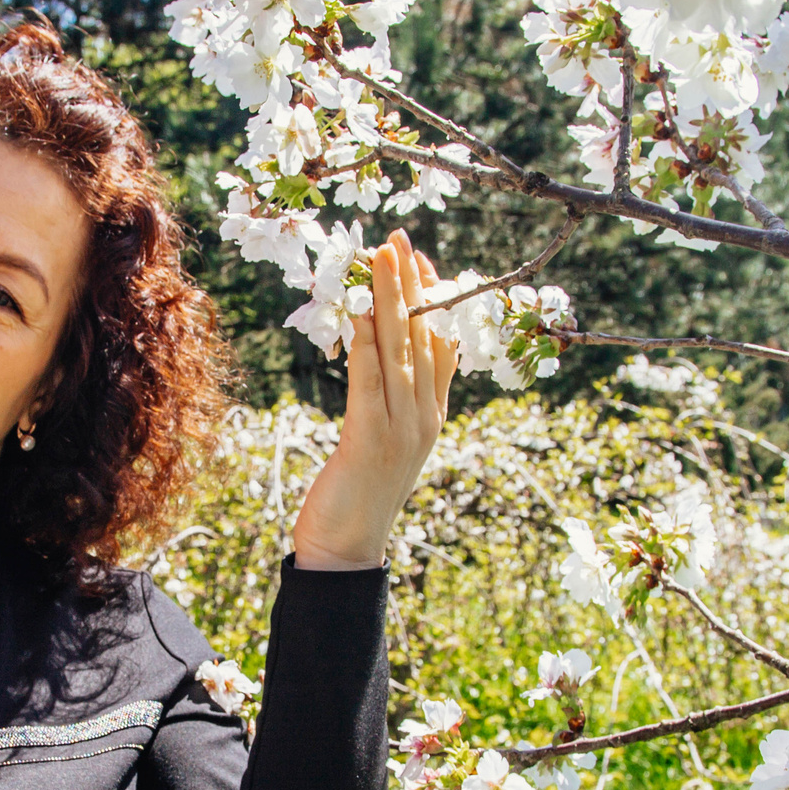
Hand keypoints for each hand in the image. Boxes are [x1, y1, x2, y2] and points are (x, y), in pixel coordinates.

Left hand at [291, 229, 454, 570]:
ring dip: (388, 298)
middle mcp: (424, 416)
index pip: (440, 343)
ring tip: (380, 257)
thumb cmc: (358, 496)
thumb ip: (390, 400)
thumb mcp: (384, 441)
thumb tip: (377, 355)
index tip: (418, 260)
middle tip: (398, 239)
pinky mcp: (371, 438)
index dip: (430, 299)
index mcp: (432, 414)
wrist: (348, 550)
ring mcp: (403, 427)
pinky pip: (370, 378)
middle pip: (422, 337)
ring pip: (399, 349)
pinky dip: (364, 341)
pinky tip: (354, 310)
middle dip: (410, 284)